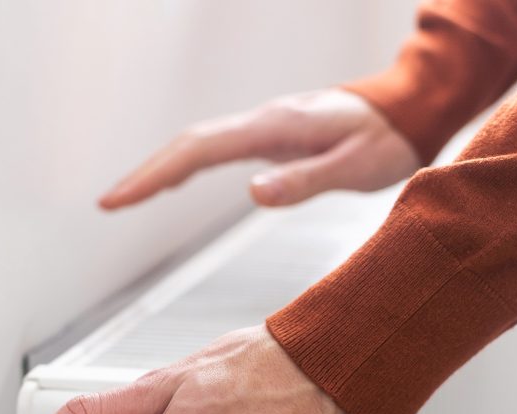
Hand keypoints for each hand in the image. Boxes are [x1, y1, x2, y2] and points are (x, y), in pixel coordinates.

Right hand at [99, 89, 419, 209]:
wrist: (408, 107)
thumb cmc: (387, 139)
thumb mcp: (356, 166)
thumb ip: (305, 181)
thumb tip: (251, 194)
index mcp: (274, 128)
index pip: (199, 151)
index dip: (154, 176)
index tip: (117, 200)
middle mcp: (261, 121)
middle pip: (186, 144)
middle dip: (144, 174)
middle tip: (107, 203)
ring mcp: (263, 125)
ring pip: (197, 143)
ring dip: (159, 168)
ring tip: (127, 197)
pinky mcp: (270, 134)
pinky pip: (215, 147)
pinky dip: (185, 164)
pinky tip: (174, 180)